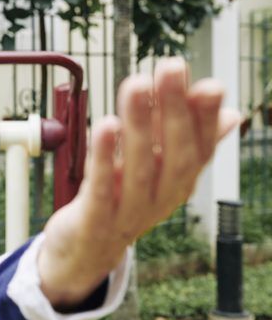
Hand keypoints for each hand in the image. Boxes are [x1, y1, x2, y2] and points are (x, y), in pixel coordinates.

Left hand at [37, 57, 239, 308]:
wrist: (86, 251)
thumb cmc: (122, 199)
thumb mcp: (157, 169)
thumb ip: (185, 137)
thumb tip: (232, 113)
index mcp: (179, 182)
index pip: (200, 148)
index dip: (205, 118)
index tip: (209, 84)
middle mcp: (161, 197)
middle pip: (174, 153)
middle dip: (173, 109)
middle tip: (171, 67)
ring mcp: (129, 211)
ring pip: (139, 166)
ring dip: (139, 123)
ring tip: (137, 84)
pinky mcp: (96, 219)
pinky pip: (102, 185)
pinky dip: (104, 156)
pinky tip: (105, 125)